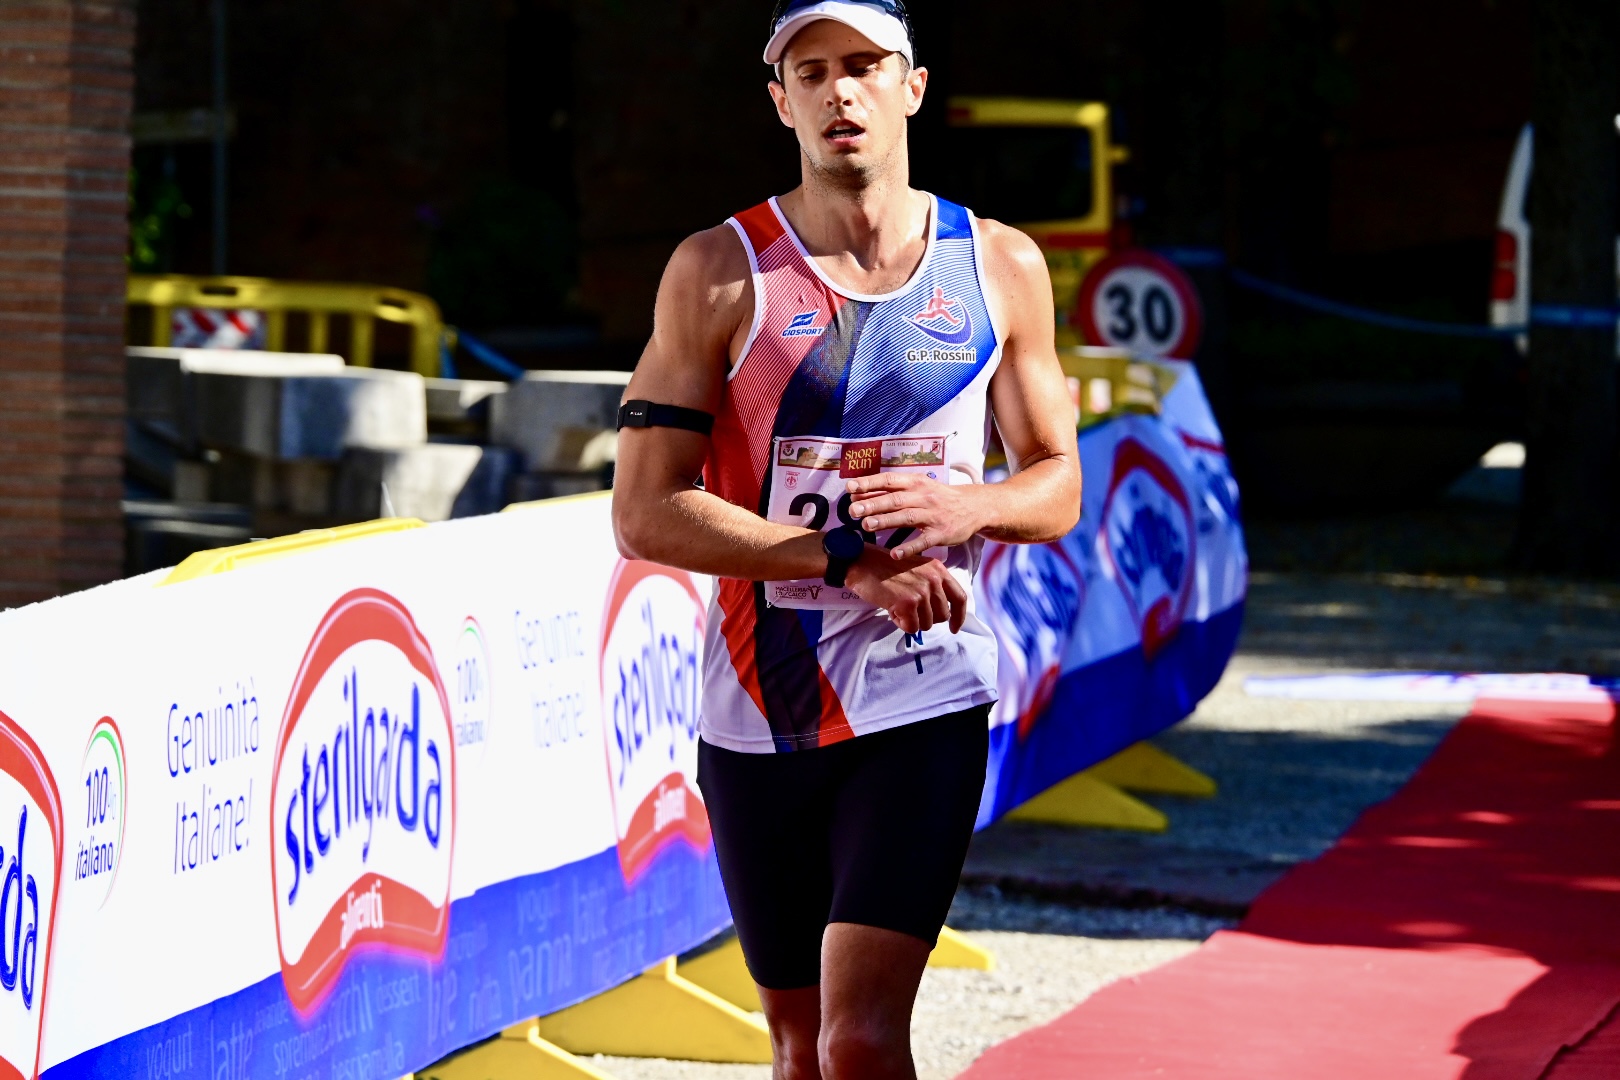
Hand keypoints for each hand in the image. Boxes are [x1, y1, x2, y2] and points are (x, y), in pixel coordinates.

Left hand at [844, 473, 987, 559]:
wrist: (973, 507)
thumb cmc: (938, 497)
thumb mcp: (918, 488)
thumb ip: (889, 492)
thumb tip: (857, 496)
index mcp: (916, 483)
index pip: (889, 480)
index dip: (869, 483)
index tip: (850, 487)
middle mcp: (924, 496)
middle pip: (895, 500)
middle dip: (873, 504)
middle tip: (852, 511)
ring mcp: (933, 515)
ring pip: (907, 517)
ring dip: (886, 521)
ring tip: (866, 526)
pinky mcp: (941, 533)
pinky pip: (923, 541)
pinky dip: (909, 548)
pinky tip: (894, 553)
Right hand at [845, 547, 967, 633]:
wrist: (861, 562)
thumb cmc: (885, 567)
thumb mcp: (918, 568)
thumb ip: (932, 585)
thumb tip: (941, 611)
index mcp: (938, 570)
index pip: (960, 598)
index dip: (959, 616)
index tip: (954, 628)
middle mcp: (933, 580)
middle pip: (943, 615)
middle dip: (927, 618)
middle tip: (910, 610)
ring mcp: (921, 592)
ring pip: (927, 624)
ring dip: (912, 620)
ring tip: (898, 605)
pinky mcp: (907, 603)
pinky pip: (912, 628)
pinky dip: (901, 624)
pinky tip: (892, 610)